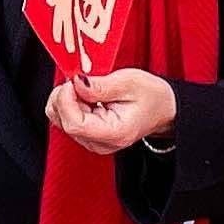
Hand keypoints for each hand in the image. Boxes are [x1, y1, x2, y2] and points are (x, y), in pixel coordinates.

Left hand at [49, 68, 175, 156]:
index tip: (73, 80)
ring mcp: (91, 141)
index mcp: (113, 134)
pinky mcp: (86, 135)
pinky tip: (85, 96)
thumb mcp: (129, 82)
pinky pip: (65, 119)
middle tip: (81, 80)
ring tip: (87, 88)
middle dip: (64, 96)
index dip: (67, 99)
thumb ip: (100, 85)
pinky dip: (68, 103)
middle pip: (63, 121)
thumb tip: (75, 82)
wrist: (163, 109)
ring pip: (59, 120)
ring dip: (65, 99)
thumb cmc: (151, 97)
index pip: (74, 123)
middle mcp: (99, 143)